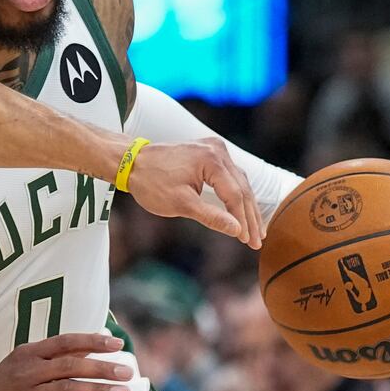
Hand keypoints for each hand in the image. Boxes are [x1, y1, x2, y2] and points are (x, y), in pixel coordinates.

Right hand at [0, 333, 132, 390]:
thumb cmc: (8, 382)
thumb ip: (59, 355)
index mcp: (30, 353)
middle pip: (70, 365)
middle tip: (128, 372)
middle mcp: (28, 371)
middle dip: (102, 368)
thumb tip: (94, 344)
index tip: (117, 344)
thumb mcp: (28, 361)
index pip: (65, 342)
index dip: (92, 341)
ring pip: (67, 390)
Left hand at [126, 138, 262, 248]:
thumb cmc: (151, 183)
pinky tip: (242, 209)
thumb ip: (211, 217)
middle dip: (250, 216)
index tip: (248, 242)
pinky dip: (235, 194)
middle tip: (258, 241)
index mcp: (211, 160)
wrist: (132, 162)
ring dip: (246, 206)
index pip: (235, 195)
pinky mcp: (209, 152)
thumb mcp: (181, 204)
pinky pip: (229, 175)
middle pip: (242, 187)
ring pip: (238, 181)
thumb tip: (237, 230)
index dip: (243, 221)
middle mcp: (217, 150)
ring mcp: (214, 148)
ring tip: (255, 230)